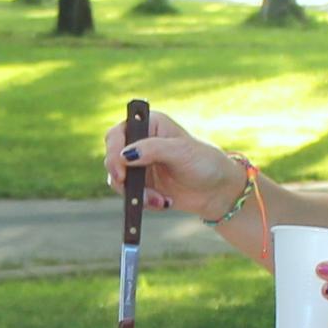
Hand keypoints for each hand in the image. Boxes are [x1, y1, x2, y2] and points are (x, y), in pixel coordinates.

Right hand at [102, 106, 242, 217]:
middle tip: (128, 187)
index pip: (118, 133)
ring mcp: (138, 166)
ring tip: (159, 200)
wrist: (216, 191)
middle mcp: (140, 143)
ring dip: (135, 194)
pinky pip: (128, 195)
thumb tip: (125, 155)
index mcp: (149, 125)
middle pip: (112, 156)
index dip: (114, 149)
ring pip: (117, 180)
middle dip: (120, 176)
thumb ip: (153, 149)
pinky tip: (164, 202)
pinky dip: (143, 202)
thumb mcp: (181, 152)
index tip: (121, 167)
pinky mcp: (141, 186)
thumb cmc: (204, 162)